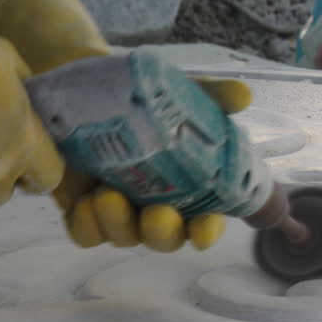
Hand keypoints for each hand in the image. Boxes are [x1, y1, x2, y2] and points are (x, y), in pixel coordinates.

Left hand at [0, 0, 252, 250]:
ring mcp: (115, 209)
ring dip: (120, 224)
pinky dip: (87, 225)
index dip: (207, 230)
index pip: (202, 220)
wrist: (78, 82)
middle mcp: (151, 204)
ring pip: (123, 238)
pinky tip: (85, 202)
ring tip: (108, 194)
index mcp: (182, 186)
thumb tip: (243, 96)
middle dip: (163, 233)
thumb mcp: (172, 91)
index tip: (206, 224)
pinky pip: (85, 234)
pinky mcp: (79, 207)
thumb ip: (208, 95)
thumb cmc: (135, 95)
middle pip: (164, 239)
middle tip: (158, 214)